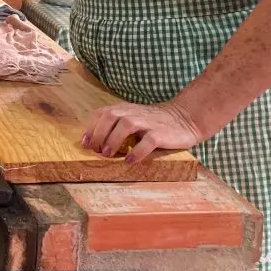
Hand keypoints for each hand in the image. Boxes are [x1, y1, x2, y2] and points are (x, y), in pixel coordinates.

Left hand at [82, 101, 205, 163]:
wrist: (185, 118)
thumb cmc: (153, 122)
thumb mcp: (132, 118)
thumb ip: (115, 126)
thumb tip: (94, 143)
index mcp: (124, 109)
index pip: (101, 113)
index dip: (91, 128)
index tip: (85, 143)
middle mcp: (134, 113)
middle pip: (110, 116)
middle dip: (99, 133)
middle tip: (96, 150)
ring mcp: (148, 123)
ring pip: (126, 125)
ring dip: (113, 140)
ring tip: (108, 154)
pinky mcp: (161, 134)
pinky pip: (148, 141)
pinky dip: (137, 151)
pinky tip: (129, 161)